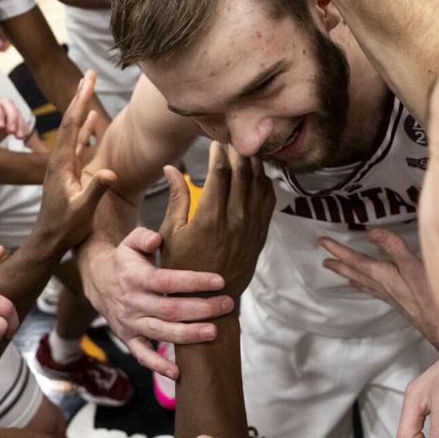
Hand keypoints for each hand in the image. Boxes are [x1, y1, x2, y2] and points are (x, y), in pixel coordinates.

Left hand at [0, 96, 32, 149]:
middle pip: (5, 103)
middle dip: (11, 117)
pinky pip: (19, 120)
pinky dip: (22, 127)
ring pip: (14, 110)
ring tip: (19, 137)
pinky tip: (21, 137)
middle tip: (11, 132)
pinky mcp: (7, 121)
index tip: (0, 127)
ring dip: (19, 123)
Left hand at [32, 70, 115, 251]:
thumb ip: (96, 190)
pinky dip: (83, 127)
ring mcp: (62, 163)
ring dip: (80, 107)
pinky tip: (90, 119)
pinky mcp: (66, 170)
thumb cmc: (65, 228)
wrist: (48, 241)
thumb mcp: (82, 210)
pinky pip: (76, 142)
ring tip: (88, 88)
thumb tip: (110, 173)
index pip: (71, 124)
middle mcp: (59, 158)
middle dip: (79, 95)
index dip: (80, 101)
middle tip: (89, 73)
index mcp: (61, 163)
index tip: (89, 81)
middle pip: (69, 120)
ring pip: (72, 129)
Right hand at [82, 226, 233, 378]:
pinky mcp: (128, 337)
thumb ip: (143, 237)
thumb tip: (156, 240)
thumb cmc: (124, 260)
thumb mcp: (130, 241)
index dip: (194, 282)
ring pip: (161, 333)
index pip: (169, 281)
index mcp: (136, 278)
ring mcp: (130, 322)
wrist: (96, 280)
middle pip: (170, 310)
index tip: (219, 281)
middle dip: (201, 309)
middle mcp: (133, 302)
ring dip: (189, 335)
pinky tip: (178, 372)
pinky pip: (142, 355)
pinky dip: (158, 366)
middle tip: (227, 305)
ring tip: (215, 332)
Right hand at [160, 143, 275, 299]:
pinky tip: (257, 173)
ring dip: (253, 163)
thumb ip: (176, 198)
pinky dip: (264, 181)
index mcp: (209, 218)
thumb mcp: (171, 234)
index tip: (215, 142)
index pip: (220, 172)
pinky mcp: (260, 234)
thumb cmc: (183, 267)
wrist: (210, 299)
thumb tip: (170, 168)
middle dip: (238, 151)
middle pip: (243, 173)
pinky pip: (268, 200)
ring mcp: (251, 227)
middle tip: (232, 139)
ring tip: (246, 150)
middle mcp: (234, 220)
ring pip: (259, 184)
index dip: (219, 152)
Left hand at [319, 229, 438, 347]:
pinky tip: (369, 285)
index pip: (355, 260)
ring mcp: (388, 295)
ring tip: (340, 272)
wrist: (438, 324)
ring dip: (349, 275)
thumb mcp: (412, 264)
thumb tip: (371, 232)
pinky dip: (365, 283)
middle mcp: (380, 286)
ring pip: (362, 282)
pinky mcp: (397, 301)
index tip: (322, 242)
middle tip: (324, 261)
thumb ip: (393, 246)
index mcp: (381, 275)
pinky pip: (373, 289)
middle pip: (354, 273)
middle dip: (339, 265)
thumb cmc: (428, 294)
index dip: (338, 250)